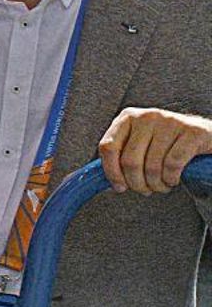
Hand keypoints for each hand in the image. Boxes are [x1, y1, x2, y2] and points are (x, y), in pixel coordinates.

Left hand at [97, 107, 211, 193]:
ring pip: (152, 166)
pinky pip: (172, 165)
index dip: (111, 172)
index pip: (107, 147)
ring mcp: (169, 122)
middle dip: (136, 183)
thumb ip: (121, 155)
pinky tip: (173, 180)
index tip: (119, 187)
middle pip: (129, 161)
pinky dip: (171, 179)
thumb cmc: (166, 144)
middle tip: (144, 190)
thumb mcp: (140, 143)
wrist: (203, 135)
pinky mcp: (191, 132)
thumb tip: (105, 182)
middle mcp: (146, 117)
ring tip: (160, 186)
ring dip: (156, 184)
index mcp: (127, 118)